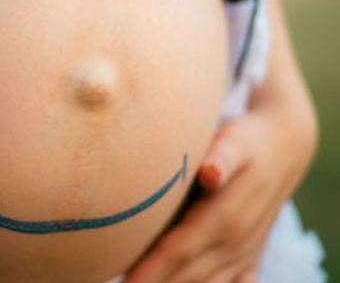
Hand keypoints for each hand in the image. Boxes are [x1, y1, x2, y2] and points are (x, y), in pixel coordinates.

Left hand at [125, 102, 317, 282]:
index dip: (150, 269)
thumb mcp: (234, 141)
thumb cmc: (247, 141)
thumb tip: (210, 173)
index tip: (126, 281)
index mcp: (225, 218)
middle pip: (187, 275)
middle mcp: (235, 243)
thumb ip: (222, 156)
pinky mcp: (248, 258)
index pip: (179, 250)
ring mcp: (243, 254)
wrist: (284, 148)